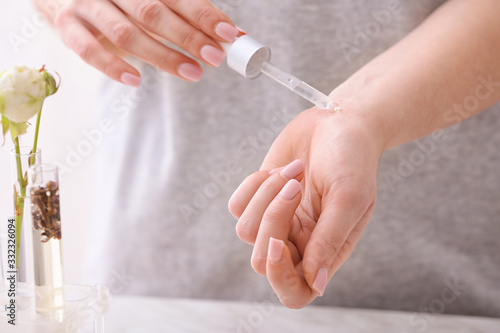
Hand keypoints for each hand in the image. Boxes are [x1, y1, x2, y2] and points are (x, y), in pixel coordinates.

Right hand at [54, 0, 237, 84]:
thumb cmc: (123, 3)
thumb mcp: (156, 4)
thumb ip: (192, 18)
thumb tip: (237, 36)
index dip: (204, 15)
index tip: (228, 35)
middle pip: (153, 12)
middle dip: (188, 36)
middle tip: (214, 57)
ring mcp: (88, 5)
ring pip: (126, 33)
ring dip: (162, 55)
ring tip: (192, 72)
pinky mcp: (67, 25)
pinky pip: (88, 50)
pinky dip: (112, 67)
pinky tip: (136, 81)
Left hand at [229, 107, 383, 307]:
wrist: (337, 123)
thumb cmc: (352, 159)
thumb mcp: (349, 197)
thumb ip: (330, 240)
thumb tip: (314, 283)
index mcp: (325, 251)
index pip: (295, 291)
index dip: (279, 277)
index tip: (278, 244)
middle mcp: (298, 241)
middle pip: (261, 260)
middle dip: (272, 221)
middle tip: (296, 187)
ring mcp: (276, 221)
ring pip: (245, 230)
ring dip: (266, 196)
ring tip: (294, 171)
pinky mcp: (258, 199)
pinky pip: (237, 206)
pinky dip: (254, 184)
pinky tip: (280, 169)